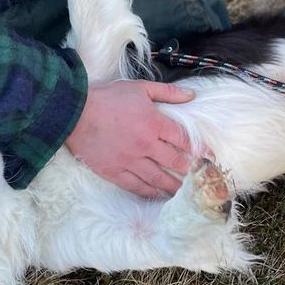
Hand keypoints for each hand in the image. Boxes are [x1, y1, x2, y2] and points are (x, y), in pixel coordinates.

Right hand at [65, 79, 194, 198]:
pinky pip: (137, 186)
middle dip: (191, 170)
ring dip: (175, 186)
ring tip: (186, 192)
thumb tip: (191, 96)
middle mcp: (146, 145)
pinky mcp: (115, 172)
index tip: (210, 156)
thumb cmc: (108, 98)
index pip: (184, 140)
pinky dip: (150, 193)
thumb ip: (168, 92)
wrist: (75, 112)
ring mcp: (130, 161)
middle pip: (175, 162)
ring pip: (159, 178)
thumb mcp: (140, 88)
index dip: (199, 149)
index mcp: (154, 123)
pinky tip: (160, 196)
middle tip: (202, 178)